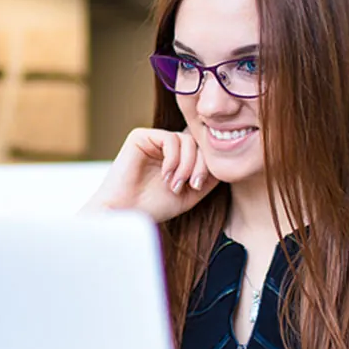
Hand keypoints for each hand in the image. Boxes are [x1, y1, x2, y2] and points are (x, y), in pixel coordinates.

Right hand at [84, 128, 219, 222]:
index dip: (206, 166)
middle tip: (190, 185)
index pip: (202, 150)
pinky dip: (173, 158)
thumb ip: (207, 178)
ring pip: (187, 140)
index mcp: (177, 158)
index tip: (197, 186)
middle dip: (199, 165)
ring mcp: (153, 140)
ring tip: (175, 184)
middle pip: (198, 143)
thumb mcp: (190, 194)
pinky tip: (166, 174)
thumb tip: (223, 162)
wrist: (124, 212)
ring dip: (186, 164)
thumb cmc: (153, 206)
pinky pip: (170, 139)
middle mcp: (166, 146)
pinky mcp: (141, 136)